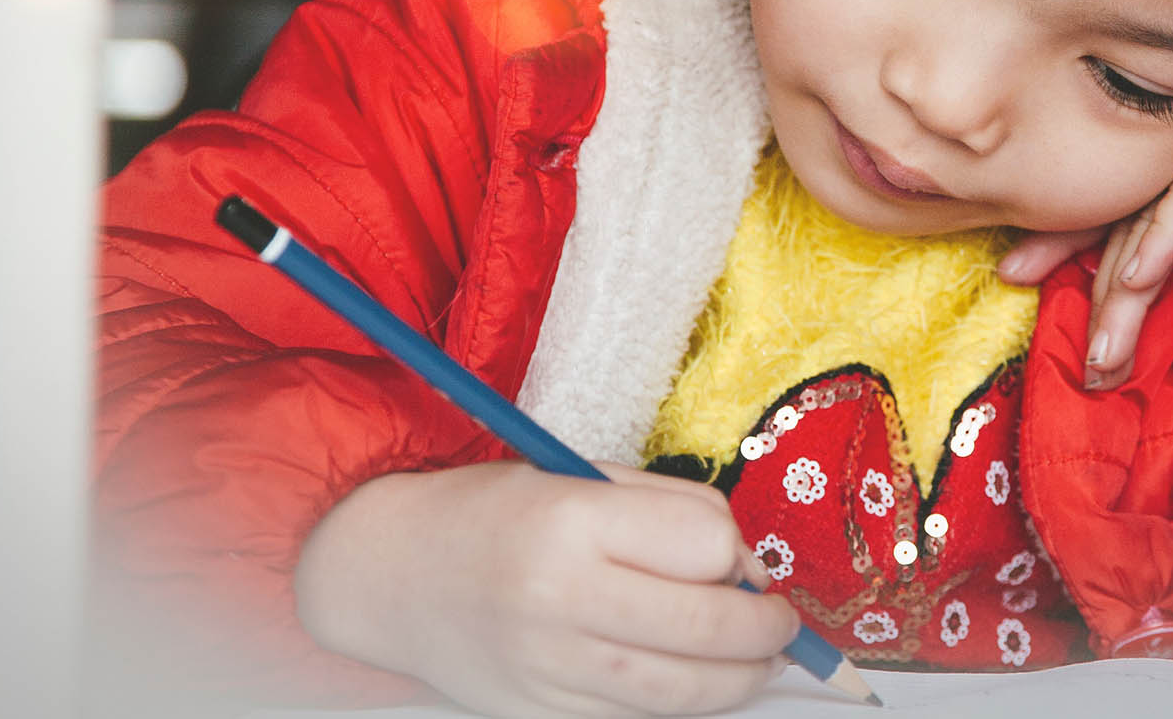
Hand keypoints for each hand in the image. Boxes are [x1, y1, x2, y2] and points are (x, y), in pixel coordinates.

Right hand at [295, 460, 798, 717]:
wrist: (391, 574)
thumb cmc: (498, 514)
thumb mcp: (583, 478)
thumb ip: (674, 512)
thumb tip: (750, 570)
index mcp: (571, 520)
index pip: (705, 546)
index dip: (738, 554)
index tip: (740, 561)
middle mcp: (558, 598)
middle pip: (707, 629)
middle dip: (767, 630)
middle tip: (781, 624)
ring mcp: (546, 667)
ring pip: (682, 692)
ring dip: (740, 680)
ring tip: (757, 661)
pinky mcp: (539, 714)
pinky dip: (680, 706)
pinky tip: (692, 682)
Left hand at [1000, 62, 1172, 388]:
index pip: (1113, 223)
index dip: (1064, 251)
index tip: (1020, 279)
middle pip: (1120, 241)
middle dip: (1101, 310)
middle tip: (1087, 370)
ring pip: (1145, 237)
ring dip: (1123, 301)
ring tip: (1106, 353)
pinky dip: (1161, 244)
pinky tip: (1136, 281)